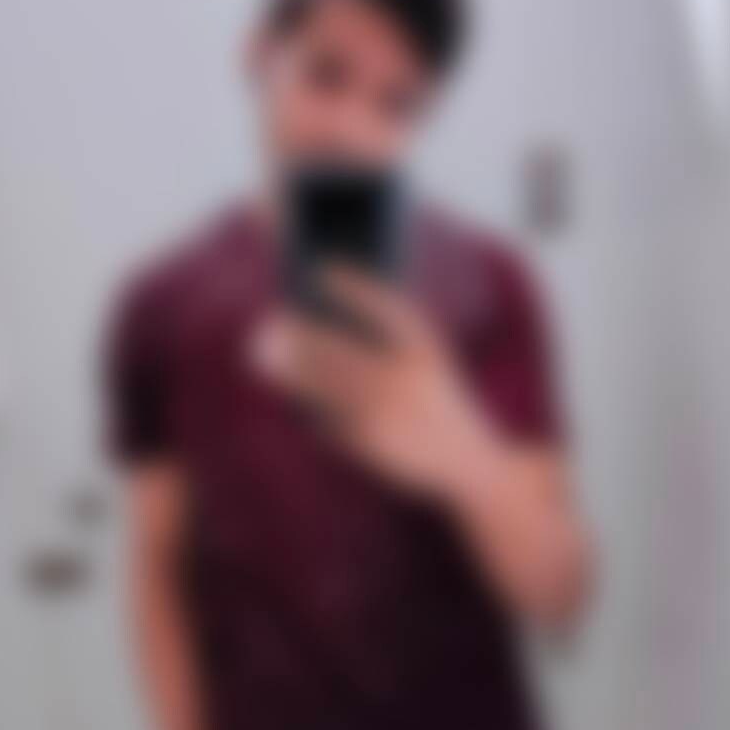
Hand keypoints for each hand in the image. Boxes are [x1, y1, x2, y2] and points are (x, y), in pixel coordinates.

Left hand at [253, 266, 497, 499]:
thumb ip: (383, 338)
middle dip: (298, 333)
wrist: (469, 461)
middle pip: (338, 347)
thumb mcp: (426, 364)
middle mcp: (406, 375)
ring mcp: (387, 411)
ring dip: (289, 366)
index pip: (383, 304)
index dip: (351, 284)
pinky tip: (291, 396)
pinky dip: (307, 406)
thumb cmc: (438, 402)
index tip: (320, 268)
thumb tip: (316, 318)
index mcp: (426, 347)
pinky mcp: (370, 443)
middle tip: (267, 321)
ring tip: (260, 352)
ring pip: (324, 384)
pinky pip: (326, 418)